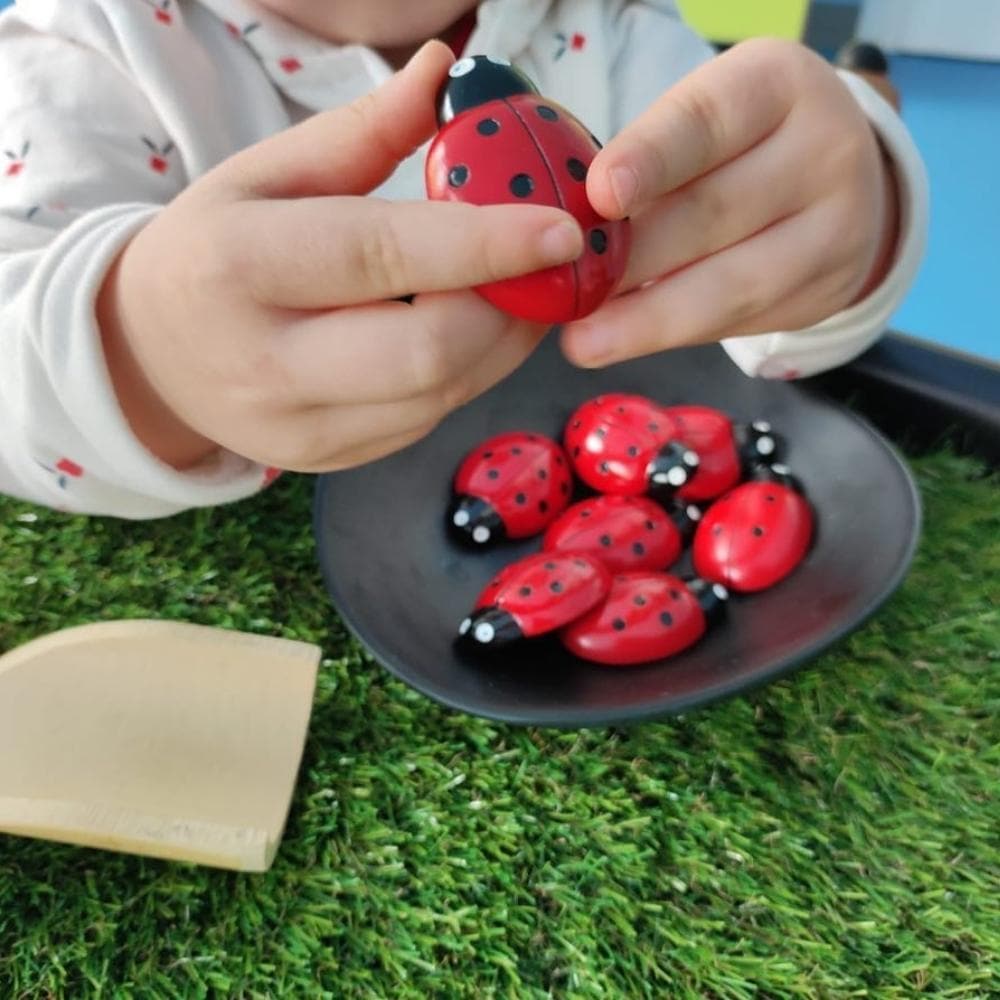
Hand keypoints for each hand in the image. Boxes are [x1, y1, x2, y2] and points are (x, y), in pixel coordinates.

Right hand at [98, 41, 582, 470]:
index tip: (560, 228)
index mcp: (240, 268)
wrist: (151, 357)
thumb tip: (441, 71)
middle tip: (547, 264)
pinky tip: (473, 332)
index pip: (379, 255)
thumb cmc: (215, 250)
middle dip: (509, 307)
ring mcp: (304, 429)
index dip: (481, 244)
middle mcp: (270, 364)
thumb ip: (360, 133)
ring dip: (505, 342)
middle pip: (429, 350)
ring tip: (523, 291)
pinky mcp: (333, 460)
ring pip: (444, 394)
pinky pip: (431, 418)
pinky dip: (471, 372)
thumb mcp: (264, 175)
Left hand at [562, 38, 898, 366]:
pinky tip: (629, 341)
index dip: (651, 159)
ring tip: (586, 341)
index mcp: (778, 85)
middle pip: (714, 211)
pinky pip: (737, 321)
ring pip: (731, 284)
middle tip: (570, 288)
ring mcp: (837, 227)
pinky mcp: (823, 292)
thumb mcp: (704, 123)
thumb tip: (572, 233)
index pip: (707, 121)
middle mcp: (823, 150)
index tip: (600, 195)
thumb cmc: (741, 145)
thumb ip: (650, 164)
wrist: (844, 183)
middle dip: (632, 258)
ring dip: (648, 318)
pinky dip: (675, 334)